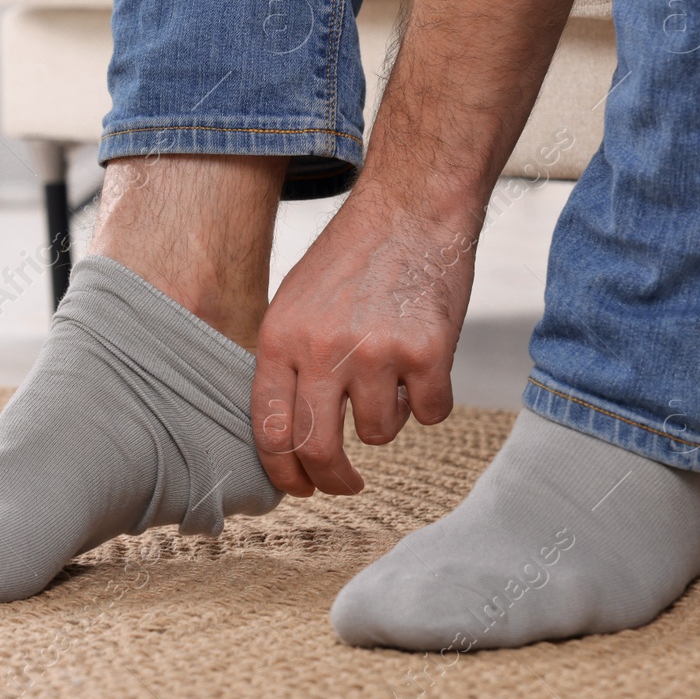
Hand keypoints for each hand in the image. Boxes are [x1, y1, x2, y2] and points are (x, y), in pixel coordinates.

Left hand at [252, 179, 480, 495]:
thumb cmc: (354, 257)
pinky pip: (429, 412)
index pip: (269, 427)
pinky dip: (431, 399)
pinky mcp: (426, 352)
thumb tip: (285, 435)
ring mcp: (375, 352)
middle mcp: (322, 348)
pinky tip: (425, 362)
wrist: (411, 211)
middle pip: (317, 447)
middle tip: (345, 484)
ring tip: (391, 369)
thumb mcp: (294, 302)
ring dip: (388, 416)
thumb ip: (287, 361)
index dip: (283, 471)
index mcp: (280, 338)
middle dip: (331, 479)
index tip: (299, 487)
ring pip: (378, 432)